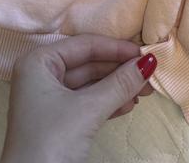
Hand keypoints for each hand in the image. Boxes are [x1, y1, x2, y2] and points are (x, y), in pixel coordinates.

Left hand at [0, 33, 156, 162]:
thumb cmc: (51, 142)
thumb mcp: (88, 110)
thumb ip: (119, 84)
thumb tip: (150, 63)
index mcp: (38, 62)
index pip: (84, 45)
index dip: (116, 49)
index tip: (144, 53)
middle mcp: (41, 75)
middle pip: (88, 64)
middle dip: (119, 70)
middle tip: (150, 74)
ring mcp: (48, 98)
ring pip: (90, 85)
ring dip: (117, 87)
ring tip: (145, 90)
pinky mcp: (57, 120)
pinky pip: (87, 102)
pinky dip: (107, 103)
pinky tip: (129, 104)